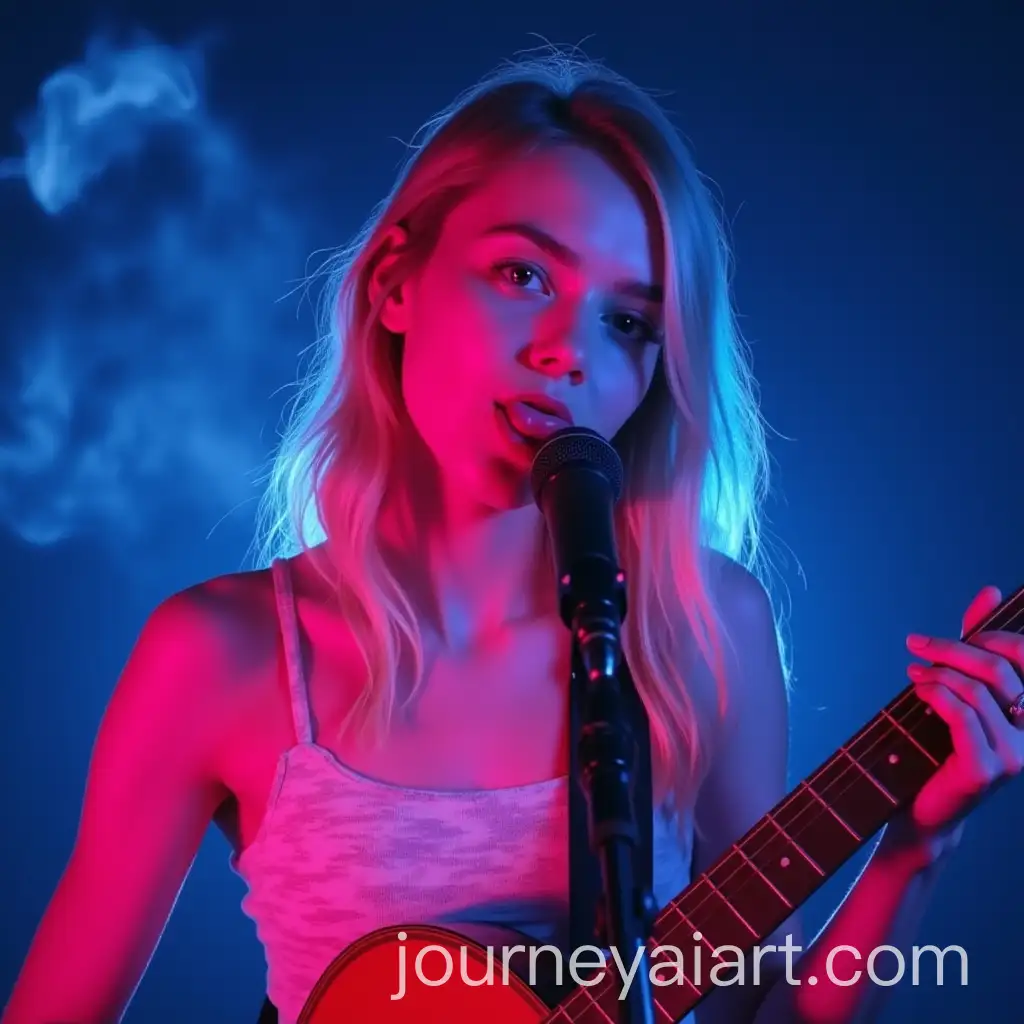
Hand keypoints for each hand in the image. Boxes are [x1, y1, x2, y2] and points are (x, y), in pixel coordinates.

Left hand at [883, 585, 1023, 866]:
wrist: (920, 806)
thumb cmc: (940, 744)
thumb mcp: (960, 687)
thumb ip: (977, 644)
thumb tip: (990, 591)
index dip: (996, 635)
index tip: (962, 632)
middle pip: (997, 668)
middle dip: (952, 648)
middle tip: (917, 644)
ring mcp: (1015, 755)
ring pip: (976, 690)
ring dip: (937, 673)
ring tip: (913, 673)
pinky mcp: (987, 769)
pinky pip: (961, 714)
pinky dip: (934, 693)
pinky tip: (917, 691)